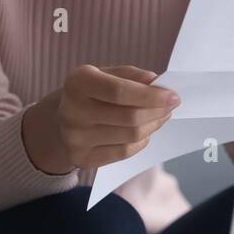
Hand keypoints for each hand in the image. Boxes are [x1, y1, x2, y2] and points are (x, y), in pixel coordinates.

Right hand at [23, 65, 180, 173]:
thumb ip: (131, 76)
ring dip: (153, 125)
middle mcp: (72, 110)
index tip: (173, 96)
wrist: (60, 119)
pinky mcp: (81, 158)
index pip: (119, 91)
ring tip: (160, 116)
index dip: (151, 95)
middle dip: (157, 111)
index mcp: (78, 82)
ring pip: (130, 135)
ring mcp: (75, 138)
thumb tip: (157, 83)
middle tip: (171, 106)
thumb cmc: (92, 92)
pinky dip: (141, 141)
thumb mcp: (106, 74)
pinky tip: (145, 132)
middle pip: (129, 117)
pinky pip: (124, 152)